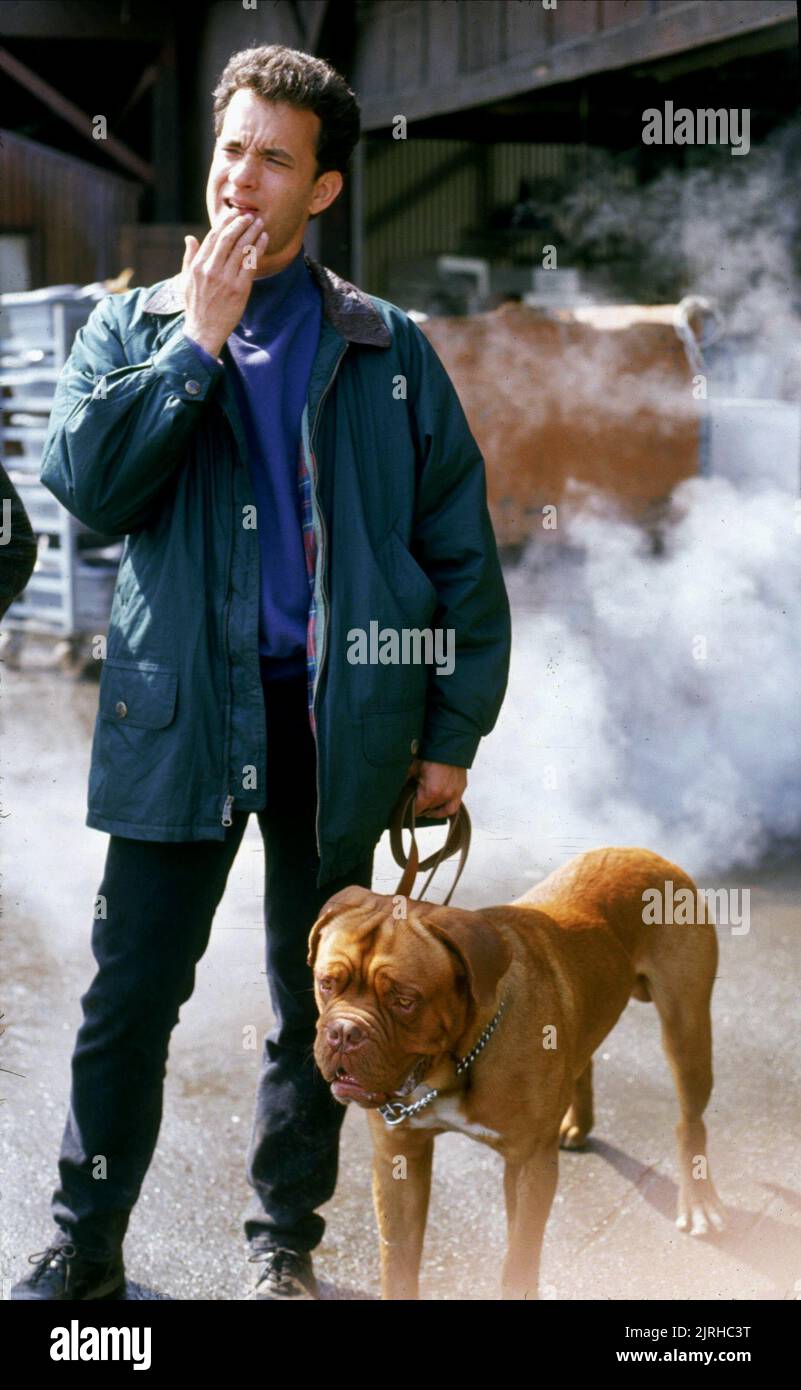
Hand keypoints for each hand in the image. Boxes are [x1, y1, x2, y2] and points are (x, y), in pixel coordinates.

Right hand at [181, 208, 268, 356]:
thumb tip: (190, 238)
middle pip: (228, 238)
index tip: (233, 214)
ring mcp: (226, 279)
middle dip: (240, 223)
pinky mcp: (239, 289)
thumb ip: (189, 257)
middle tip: (249, 215)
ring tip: (259, 223)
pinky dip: (258, 248)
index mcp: (198, 266)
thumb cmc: (196, 306)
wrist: (204, 331)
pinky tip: (263, 239)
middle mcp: (211, 270)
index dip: (224, 223)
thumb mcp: (186, 280)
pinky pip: (251, 263)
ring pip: (241, 248)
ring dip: (252, 232)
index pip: (212, 237)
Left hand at [404, 758, 466, 817]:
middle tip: (414, 803)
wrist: (448, 744)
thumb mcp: (414, 768)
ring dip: (433, 809)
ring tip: (427, 809)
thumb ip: (408, 782)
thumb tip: (402, 790)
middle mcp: (444, 795)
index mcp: (431, 791)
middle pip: (429, 809)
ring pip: (442, 809)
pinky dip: (446, 810)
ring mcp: (454, 793)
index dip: (411, 810)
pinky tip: (440, 810)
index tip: (406, 809)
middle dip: (421, 807)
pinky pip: (454, 807)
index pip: (418, 808)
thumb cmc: (431, 755)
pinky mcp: (461, 789)